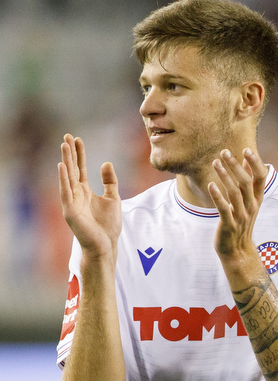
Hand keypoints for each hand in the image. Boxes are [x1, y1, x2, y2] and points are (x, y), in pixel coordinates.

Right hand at [57, 136, 120, 260]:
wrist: (106, 245)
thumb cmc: (108, 225)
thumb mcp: (113, 198)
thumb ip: (110, 182)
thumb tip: (106, 163)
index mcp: (85, 191)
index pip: (80, 168)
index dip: (79, 154)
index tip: (77, 139)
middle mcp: (76, 193)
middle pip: (71, 169)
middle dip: (69, 152)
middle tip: (67, 136)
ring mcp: (71, 201)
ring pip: (67, 177)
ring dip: (65, 161)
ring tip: (64, 145)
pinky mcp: (70, 210)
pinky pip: (65, 191)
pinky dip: (63, 179)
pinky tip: (62, 166)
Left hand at [209, 148, 268, 263]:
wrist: (237, 251)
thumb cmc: (240, 222)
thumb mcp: (248, 202)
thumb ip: (248, 182)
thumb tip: (248, 161)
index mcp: (257, 200)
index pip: (261, 178)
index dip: (255, 164)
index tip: (247, 149)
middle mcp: (251, 206)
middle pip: (246, 182)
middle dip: (235, 166)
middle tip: (224, 152)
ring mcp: (241, 216)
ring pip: (234, 193)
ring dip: (224, 176)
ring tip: (215, 162)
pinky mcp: (229, 224)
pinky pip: (223, 208)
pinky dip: (217, 196)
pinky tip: (211, 184)